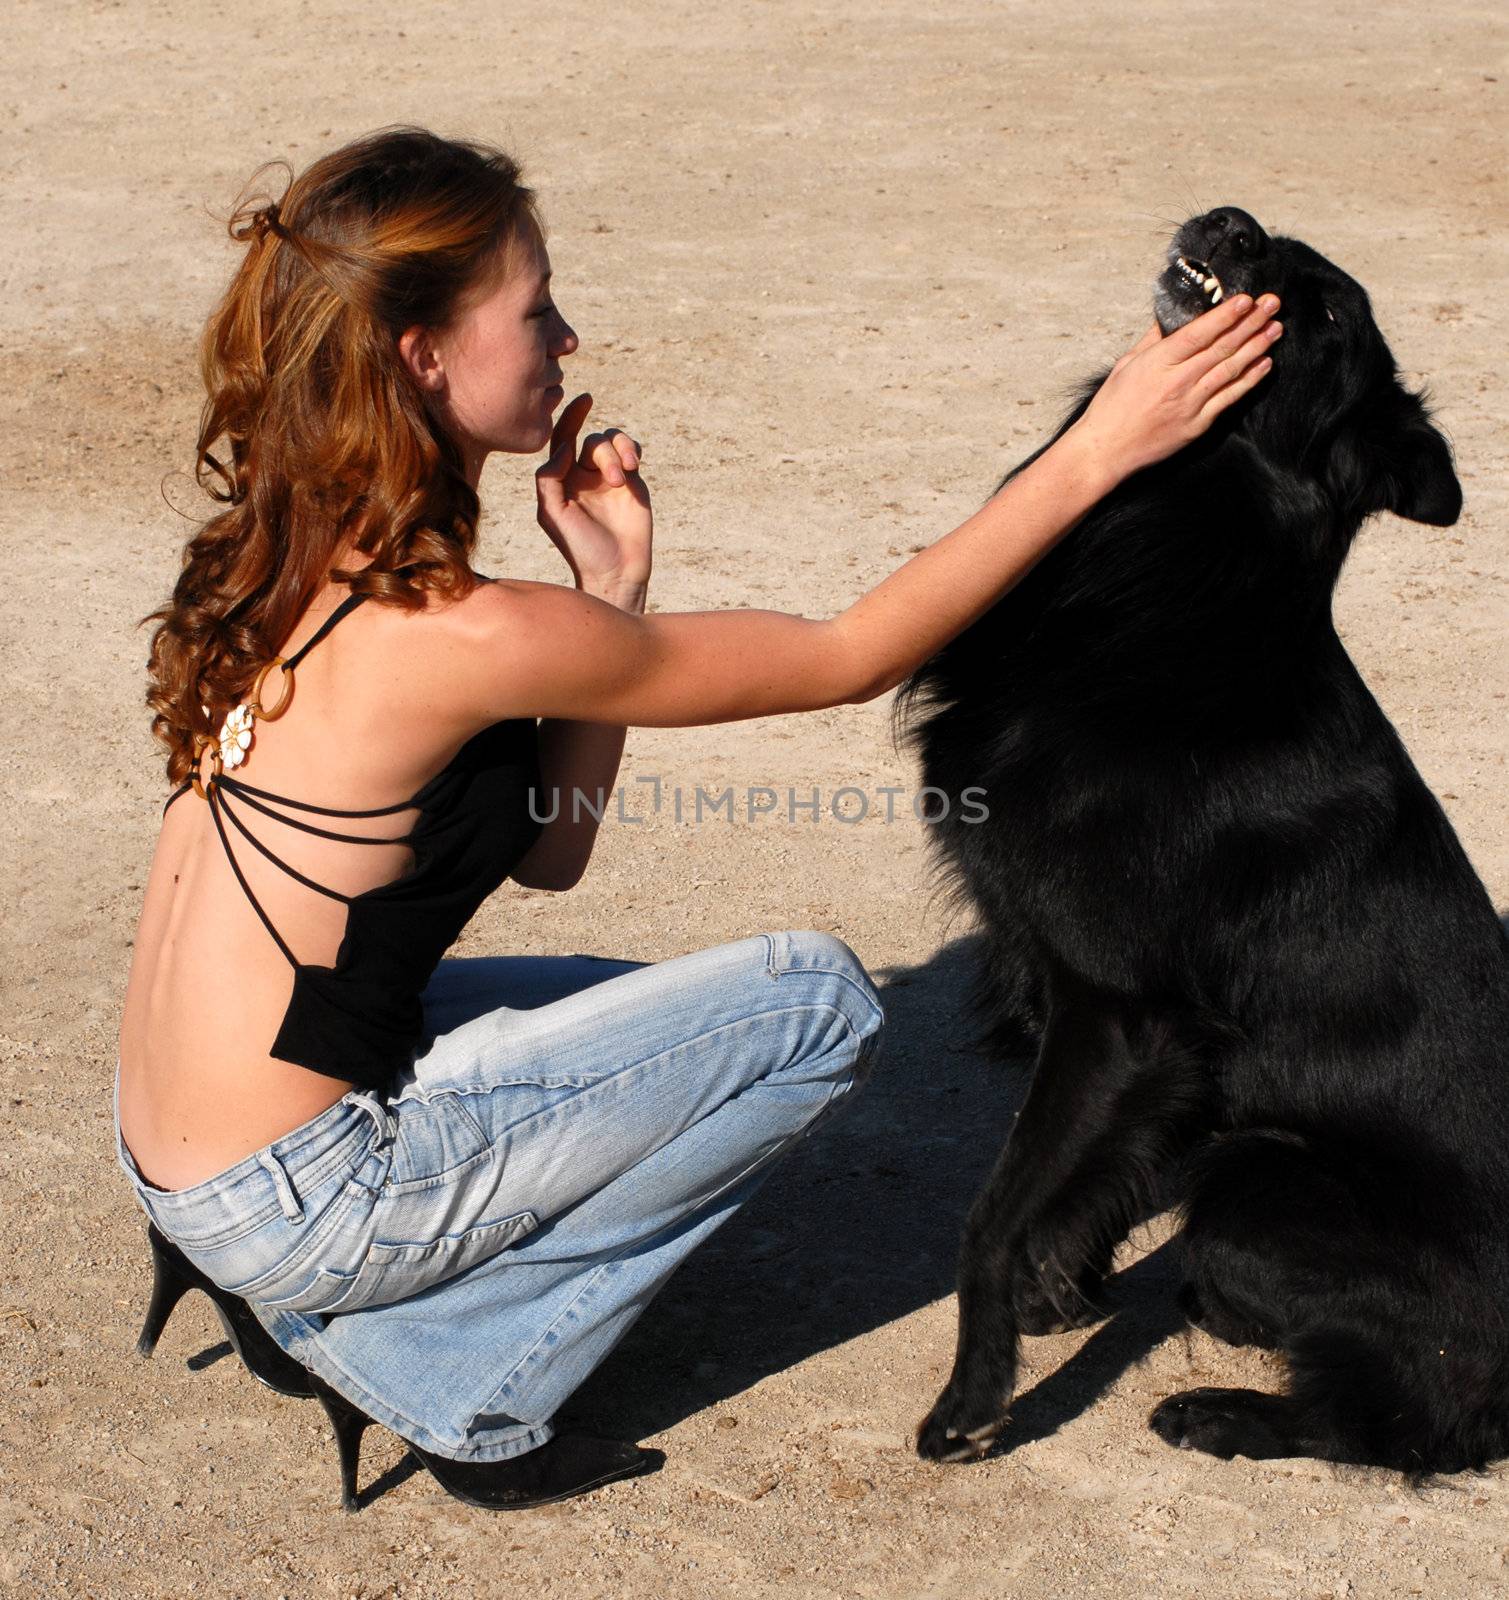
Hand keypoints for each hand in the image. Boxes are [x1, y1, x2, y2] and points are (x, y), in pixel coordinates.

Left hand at [535, 392, 651, 606]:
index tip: (585, 399)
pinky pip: (633, 452)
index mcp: (562, 479)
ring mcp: (609, 479)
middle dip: (604, 454)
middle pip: (592, 441)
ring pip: (613, 443)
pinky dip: (633, 451)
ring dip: (620, 452)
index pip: (563, 439)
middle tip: (615, 480)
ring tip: (627, 476)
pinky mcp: (633, 484)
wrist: (615, 571)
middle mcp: (584, 475)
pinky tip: (634, 467)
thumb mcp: (551, 514)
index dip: (571, 416)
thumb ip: (548, 477)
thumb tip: (564, 447)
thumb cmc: (578, 547)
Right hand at [1066, 293, 1282, 486]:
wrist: (1106, 450)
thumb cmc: (1111, 407)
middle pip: (1222, 347)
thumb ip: (1153, 340)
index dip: (1226, 315)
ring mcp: (1190, 405)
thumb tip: (1172, 316)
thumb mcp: (1127, 365)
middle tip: (1272, 304)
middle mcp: (1178, 382)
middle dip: (1251, 323)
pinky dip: (1248, 380)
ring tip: (1275, 329)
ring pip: (1231, 370)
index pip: (1199, 333)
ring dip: (1257, 347)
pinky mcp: (1197, 425)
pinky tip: (1264, 364)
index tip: (1246, 299)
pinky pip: (1229, 398)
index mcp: (1158, 363)